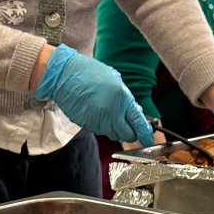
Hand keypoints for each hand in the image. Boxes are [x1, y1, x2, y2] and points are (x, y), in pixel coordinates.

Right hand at [34, 45, 153, 145]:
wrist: (63, 75)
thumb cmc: (89, 72)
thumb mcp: (115, 80)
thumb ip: (126, 98)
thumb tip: (134, 113)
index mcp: (122, 98)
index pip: (139, 123)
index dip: (146, 135)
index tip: (150, 141)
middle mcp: (111, 112)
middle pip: (127, 135)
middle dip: (131, 132)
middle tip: (129, 125)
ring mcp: (98, 121)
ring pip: (113, 134)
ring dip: (115, 128)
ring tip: (108, 112)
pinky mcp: (87, 125)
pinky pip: (100, 130)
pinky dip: (102, 125)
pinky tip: (97, 112)